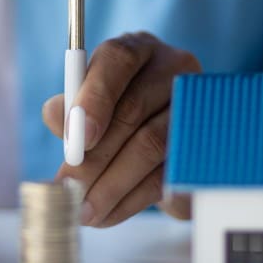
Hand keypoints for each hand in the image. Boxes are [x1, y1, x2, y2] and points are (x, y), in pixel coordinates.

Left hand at [42, 32, 198, 227]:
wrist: (164, 141)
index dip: (96, 97)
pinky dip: (134, 199)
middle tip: (69, 190)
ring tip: (85, 210)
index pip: (118, 59)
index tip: (79, 138)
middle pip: (134, 110)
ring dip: (113, 184)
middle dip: (95, 158)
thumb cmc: (117, 113)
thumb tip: (58, 116)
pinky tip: (110, 213)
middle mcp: (173, 68)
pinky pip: (168, 175)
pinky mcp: (204, 146)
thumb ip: (70, 108)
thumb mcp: (89, 104)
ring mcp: (195, 105)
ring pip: (153, 145)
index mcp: (138, 49)